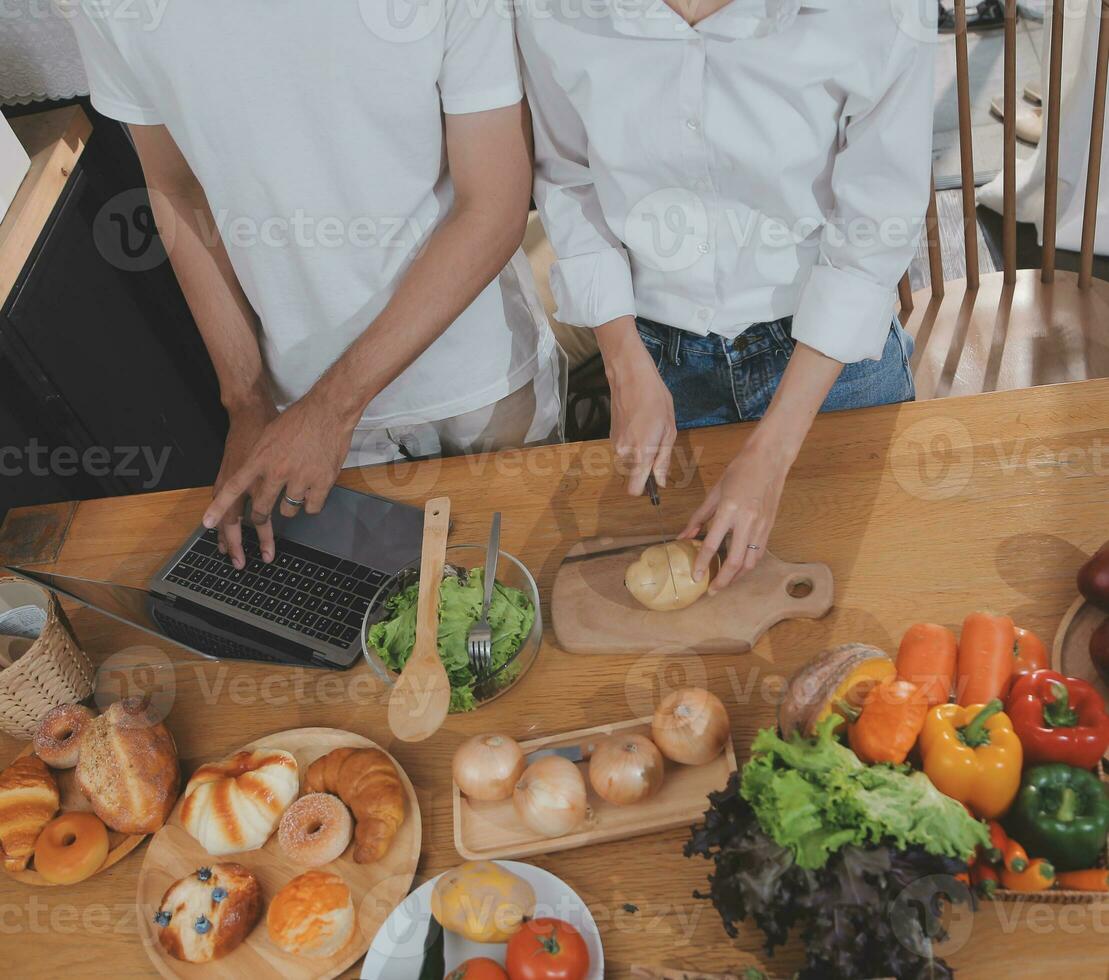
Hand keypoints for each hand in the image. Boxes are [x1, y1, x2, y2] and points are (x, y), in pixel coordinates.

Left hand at [203, 389, 357, 553]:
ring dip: (290, 505)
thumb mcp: (268, 435)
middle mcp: (277, 471)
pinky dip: (311, 503)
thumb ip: (261, 459)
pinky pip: (312, 507)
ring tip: (296, 492)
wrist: (327, 410)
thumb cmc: (299, 418)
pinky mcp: (322, 483)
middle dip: (261, 516)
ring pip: (288, 510)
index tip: (207, 523)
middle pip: (263, 507)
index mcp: (260, 459)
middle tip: (263, 516)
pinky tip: (312, 492)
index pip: (233, 487)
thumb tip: (257, 475)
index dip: (219, 508)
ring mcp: (300, 479)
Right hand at [600, 318, 676, 495]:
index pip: (635, 489)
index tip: (654, 483)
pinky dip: (632, 443)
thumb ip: (663, 459)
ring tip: (650, 430)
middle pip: (633, 475)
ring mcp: (615, 444)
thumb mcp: (669, 430)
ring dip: (639, 453)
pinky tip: (639, 424)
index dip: (645, 489)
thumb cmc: (655, 400)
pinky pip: (624, 449)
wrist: (630, 377)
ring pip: (629, 461)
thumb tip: (660, 482)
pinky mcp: (611, 436)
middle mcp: (624, 453)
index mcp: (641, 453)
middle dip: (645, 467)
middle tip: (658, 444)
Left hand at [678, 428, 796, 593]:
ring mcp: (761, 525)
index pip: (712, 544)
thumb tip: (684, 536)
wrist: (769, 459)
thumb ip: (699, 517)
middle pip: (735, 561)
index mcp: (729, 510)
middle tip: (711, 590)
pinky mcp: (770, 526)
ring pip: (750, 561)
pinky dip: (748, 564)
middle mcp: (747, 521)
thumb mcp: (715, 492)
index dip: (702, 564)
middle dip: (722, 580)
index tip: (695, 577)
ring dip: (737, 577)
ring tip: (725, 582)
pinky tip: (739, 568)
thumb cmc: (740, 471)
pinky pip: (759, 552)